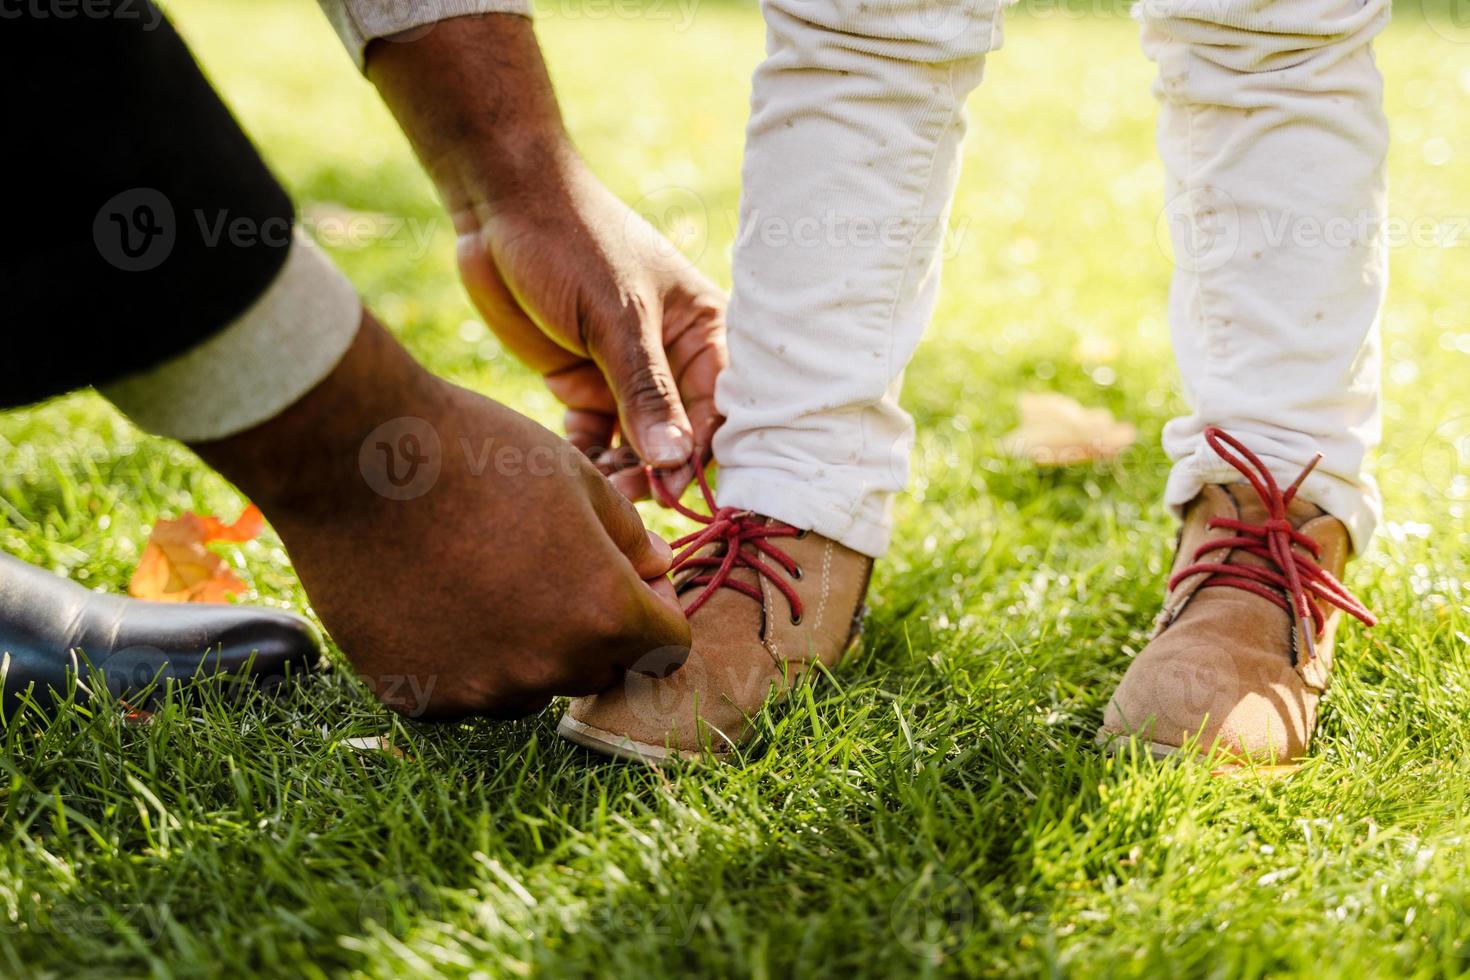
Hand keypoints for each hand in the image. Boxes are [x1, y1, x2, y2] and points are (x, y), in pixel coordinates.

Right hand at [193, 316, 690, 718]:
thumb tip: (656, 570)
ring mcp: (479, 690)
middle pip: (599, 669)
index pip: (667, 649)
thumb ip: (631, 538)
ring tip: (483, 576)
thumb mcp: (579, 478)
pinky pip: (463, 689)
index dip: (656, 612)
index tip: (629, 580)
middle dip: (593, 628)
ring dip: (525, 649)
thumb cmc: (478, 453)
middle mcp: (548, 669)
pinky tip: (435, 597)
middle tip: (548, 567)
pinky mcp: (418, 697)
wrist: (355, 460)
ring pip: (529, 686)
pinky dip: (461, 656)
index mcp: (604, 615)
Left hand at [455, 163, 725, 499]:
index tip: (671, 487)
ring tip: (599, 487)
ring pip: (637, 445)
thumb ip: (646, 391)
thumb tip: (676, 462)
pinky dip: (587, 457)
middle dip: (657, 468)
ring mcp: (626, 375)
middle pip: (679, 436)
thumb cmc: (573, 243)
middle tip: (628, 493)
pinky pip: (595, 438)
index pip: (719, 408)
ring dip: (621, 470)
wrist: (500, 206)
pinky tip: (574, 468)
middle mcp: (672, 359)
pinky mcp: (583, 383)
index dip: (699, 451)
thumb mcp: (616, 317)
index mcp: (703, 331)